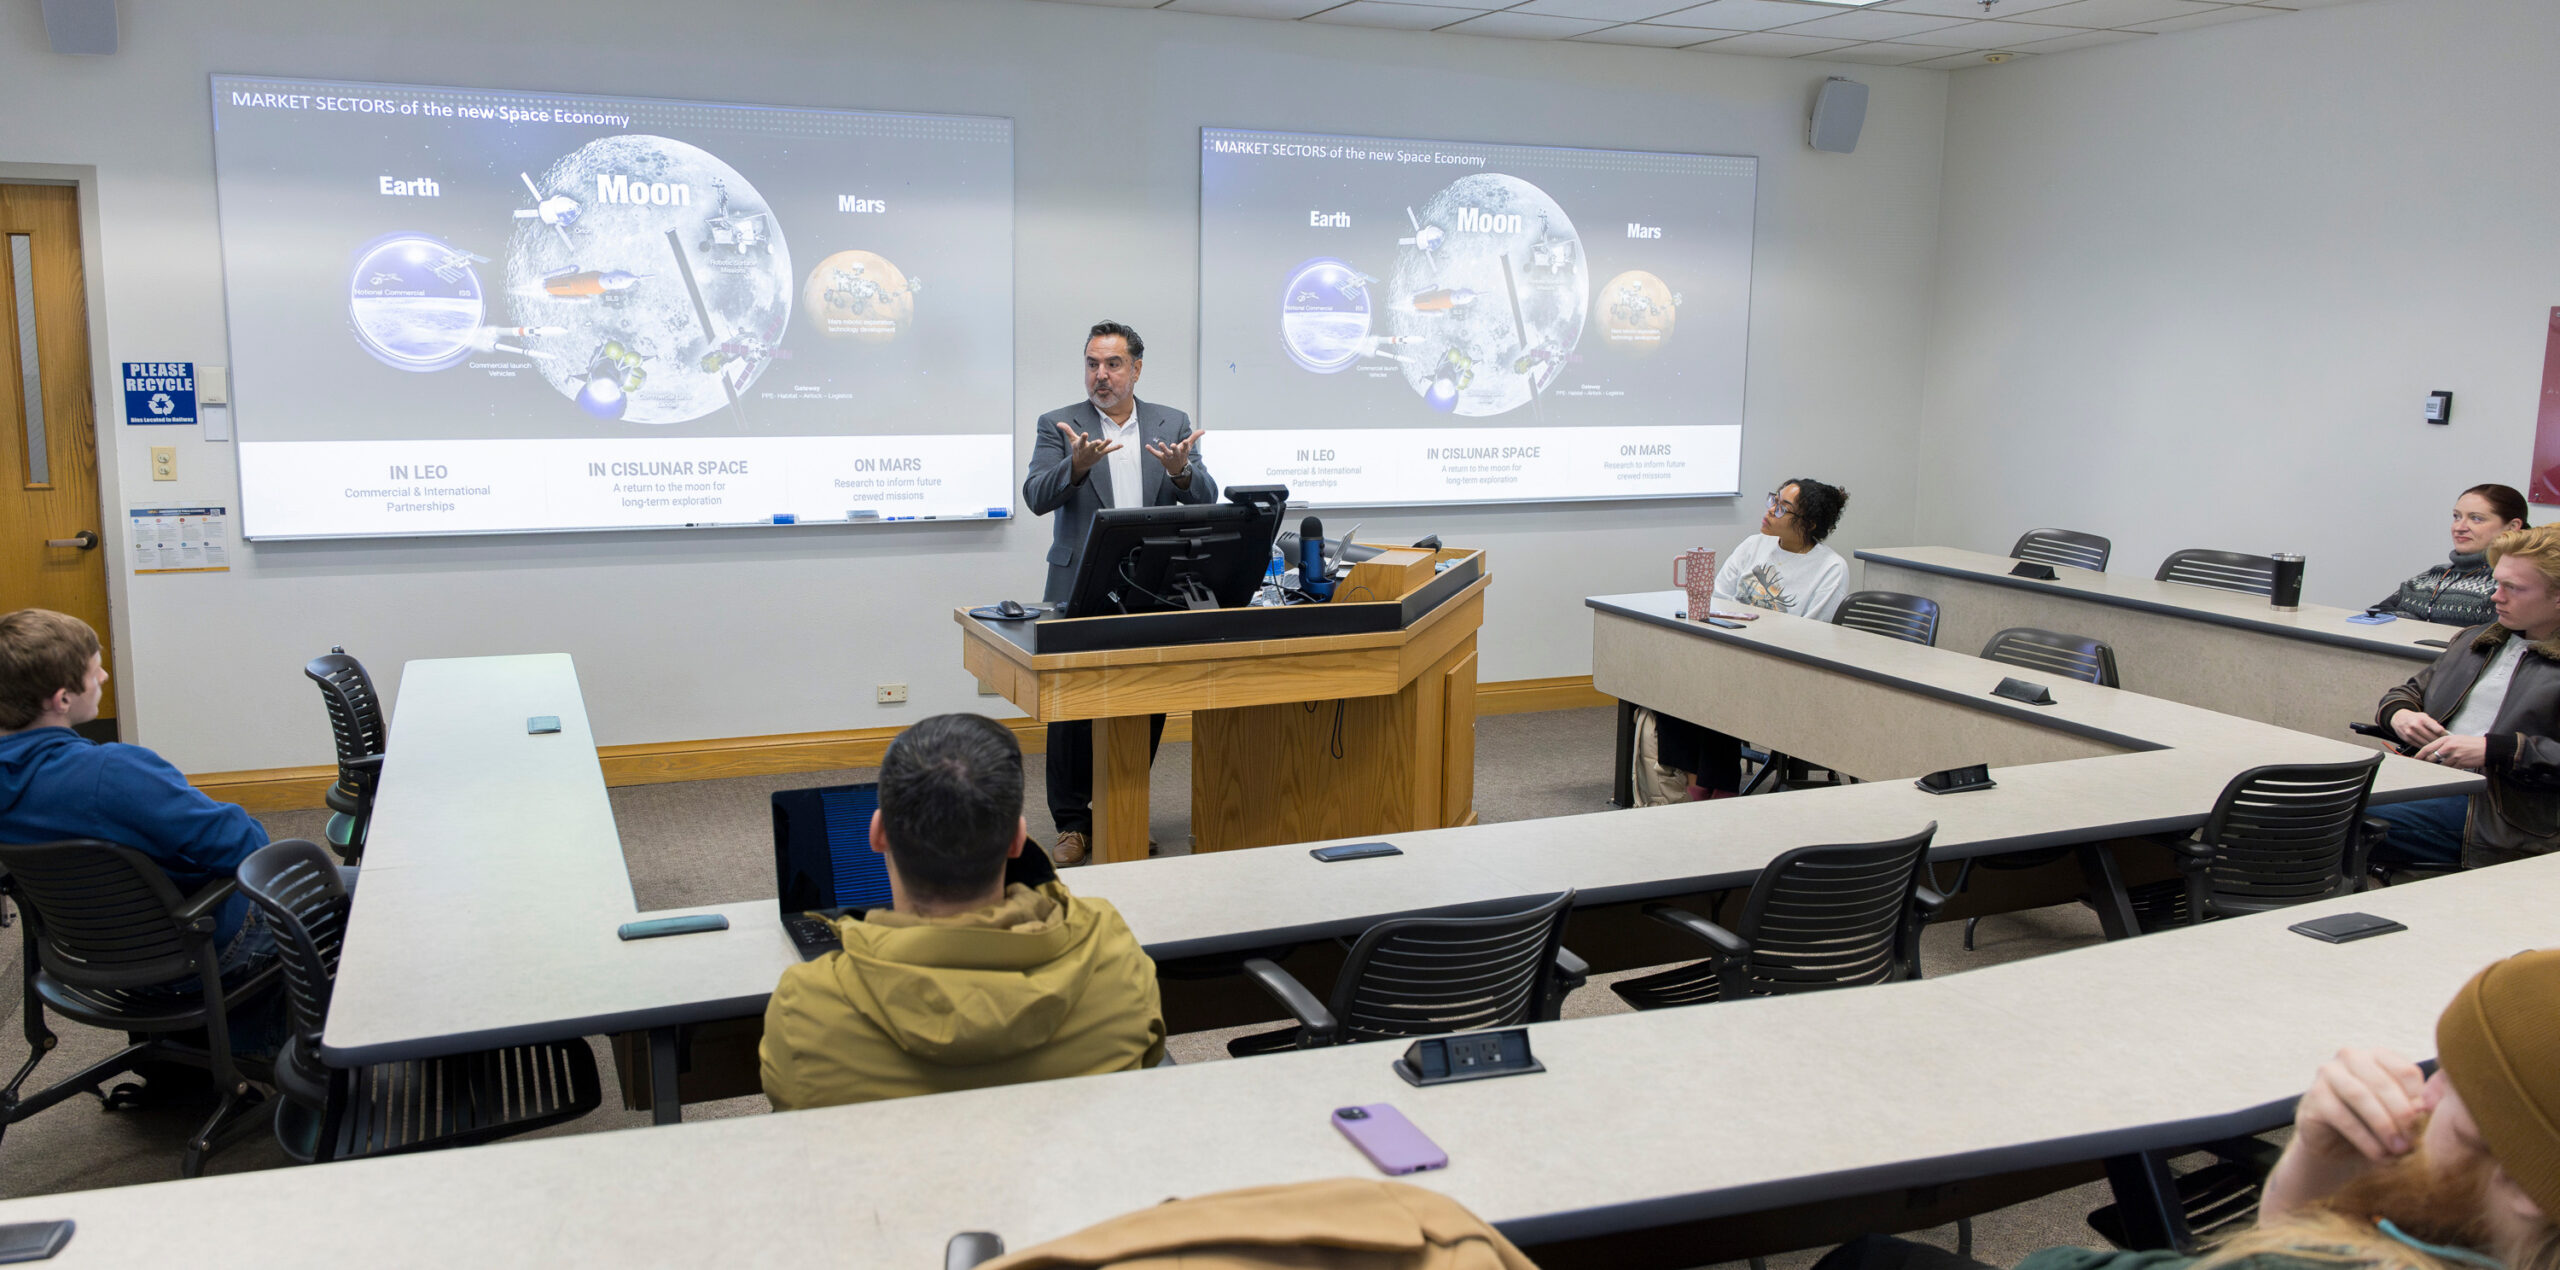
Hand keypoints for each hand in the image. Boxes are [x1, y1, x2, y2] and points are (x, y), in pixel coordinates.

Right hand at [1056, 421, 1120, 476]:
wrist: (1081, 464)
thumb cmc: (1077, 449)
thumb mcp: (1072, 440)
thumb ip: (1067, 430)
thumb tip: (1058, 423)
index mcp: (1081, 446)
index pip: (1082, 441)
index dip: (1083, 438)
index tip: (1085, 434)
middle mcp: (1088, 450)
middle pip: (1092, 446)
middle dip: (1095, 444)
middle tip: (1098, 441)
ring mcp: (1096, 452)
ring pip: (1101, 448)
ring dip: (1106, 444)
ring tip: (1110, 439)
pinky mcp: (1102, 454)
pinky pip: (1109, 450)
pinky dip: (1115, 448)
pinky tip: (1121, 445)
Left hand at [1147, 428, 1205, 476]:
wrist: (1178, 468)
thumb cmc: (1183, 454)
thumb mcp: (1189, 445)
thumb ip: (1195, 437)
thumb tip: (1203, 430)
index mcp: (1183, 451)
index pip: (1185, 447)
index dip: (1185, 444)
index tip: (1185, 441)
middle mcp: (1176, 454)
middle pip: (1175, 451)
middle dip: (1174, 448)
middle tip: (1173, 445)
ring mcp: (1168, 456)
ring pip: (1166, 453)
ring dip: (1163, 448)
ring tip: (1160, 443)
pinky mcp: (1161, 458)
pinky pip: (1156, 454)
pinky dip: (1151, 450)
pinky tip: (1147, 446)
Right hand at [2299, 1047, 2431, 1160]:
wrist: (2338, 1151)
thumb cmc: (2375, 1129)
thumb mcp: (2400, 1117)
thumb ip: (2416, 1107)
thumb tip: (2429, 1107)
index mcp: (2378, 1056)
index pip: (2406, 1071)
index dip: (2420, 1101)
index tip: (2427, 1126)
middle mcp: (2350, 1057)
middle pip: (2383, 1082)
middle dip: (2401, 1116)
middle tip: (2413, 1142)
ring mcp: (2327, 1074)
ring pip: (2360, 1096)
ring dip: (2383, 1126)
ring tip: (2398, 1150)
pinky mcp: (2313, 1096)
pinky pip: (2341, 1115)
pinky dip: (2364, 1138)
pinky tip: (2378, 1155)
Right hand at [2392, 710, 2449, 746]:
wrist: (2397, 718)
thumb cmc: (2413, 717)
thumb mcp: (2424, 716)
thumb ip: (2433, 724)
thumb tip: (2444, 733)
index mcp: (2423, 719)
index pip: (2438, 729)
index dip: (2444, 734)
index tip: (2447, 736)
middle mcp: (2416, 726)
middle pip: (2432, 738)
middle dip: (2439, 741)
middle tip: (2443, 743)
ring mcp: (2410, 733)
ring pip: (2426, 743)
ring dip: (2432, 745)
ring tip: (2437, 745)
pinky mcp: (2407, 739)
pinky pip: (2419, 745)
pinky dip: (2424, 747)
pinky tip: (2428, 746)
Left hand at [2414, 733, 2487, 769]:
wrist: (2486, 748)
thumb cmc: (2470, 743)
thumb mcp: (2455, 739)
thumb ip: (2443, 744)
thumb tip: (2432, 751)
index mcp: (2445, 740)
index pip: (2427, 748)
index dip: (2419, 755)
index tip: (2414, 759)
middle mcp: (2448, 747)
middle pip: (2431, 758)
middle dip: (2426, 763)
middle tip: (2422, 766)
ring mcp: (2454, 756)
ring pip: (2440, 765)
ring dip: (2438, 768)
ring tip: (2437, 769)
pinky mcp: (2460, 764)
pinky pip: (2450, 769)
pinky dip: (2448, 770)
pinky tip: (2449, 769)